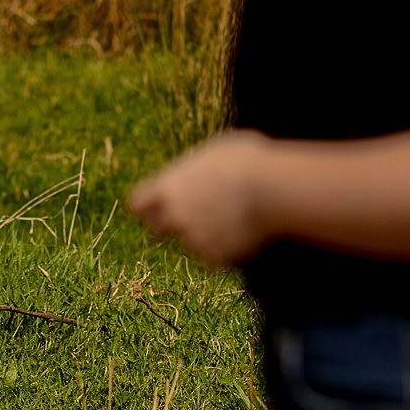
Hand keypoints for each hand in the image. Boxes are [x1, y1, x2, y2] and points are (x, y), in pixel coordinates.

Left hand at [126, 129, 269, 265]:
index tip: (161, 205)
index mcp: (168, 187)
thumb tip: (205, 169)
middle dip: (171, 226)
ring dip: (204, 237)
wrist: (272, 189)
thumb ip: (200, 167)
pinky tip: (243, 234)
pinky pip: (215, 258)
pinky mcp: (214, 257)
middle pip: (156, 229)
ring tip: (233, 218)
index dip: (149, 206)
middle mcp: (173, 215)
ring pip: (190, 244)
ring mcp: (192, 238)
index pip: (137, 205)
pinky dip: (225, 252)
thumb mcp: (218, 151)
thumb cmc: (249, 161)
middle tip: (194, 217)